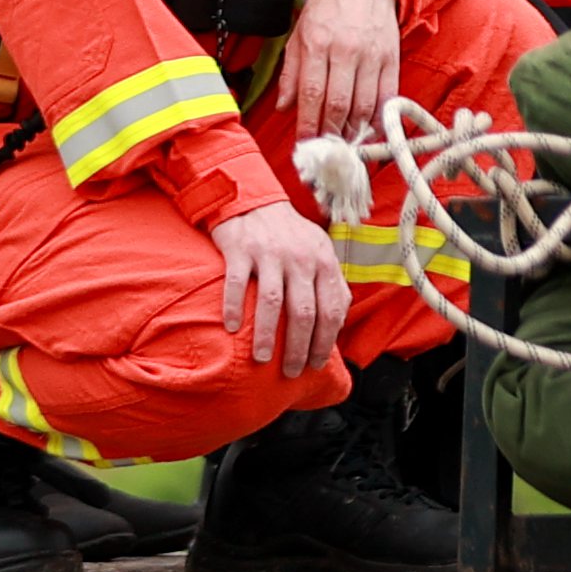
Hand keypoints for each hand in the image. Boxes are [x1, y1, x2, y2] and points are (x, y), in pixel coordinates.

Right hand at [208, 199, 350, 376]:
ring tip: (262, 359)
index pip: (332, 308)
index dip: (326, 340)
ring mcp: (271, 254)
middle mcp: (301, 258)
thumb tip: (338, 323)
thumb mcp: (319, 251)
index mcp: (324, 261)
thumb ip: (329, 282)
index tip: (316, 363)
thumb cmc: (290, 235)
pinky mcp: (242, 249)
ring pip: (272, 302)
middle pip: (304, 311)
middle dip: (299, 347)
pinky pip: (237, 285)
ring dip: (267, 335)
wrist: (255, 200)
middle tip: (291, 370)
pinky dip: (234, 308)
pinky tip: (231, 329)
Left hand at [277, 0, 400, 146]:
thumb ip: (291, 72)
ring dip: (353, 131)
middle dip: (330, 133)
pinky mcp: (391, 58)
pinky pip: (387, 96)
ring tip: (344, 143)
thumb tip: (284, 107)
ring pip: (364, 105)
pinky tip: (369, 130)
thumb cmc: (328, 7)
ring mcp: (372, 55)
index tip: (305, 144)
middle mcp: (346, 51)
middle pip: (338, 104)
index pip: (312, 94)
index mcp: (318, 43)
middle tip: (325, 150)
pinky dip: (378, 118)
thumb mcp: (299, 34)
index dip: (308, 124)